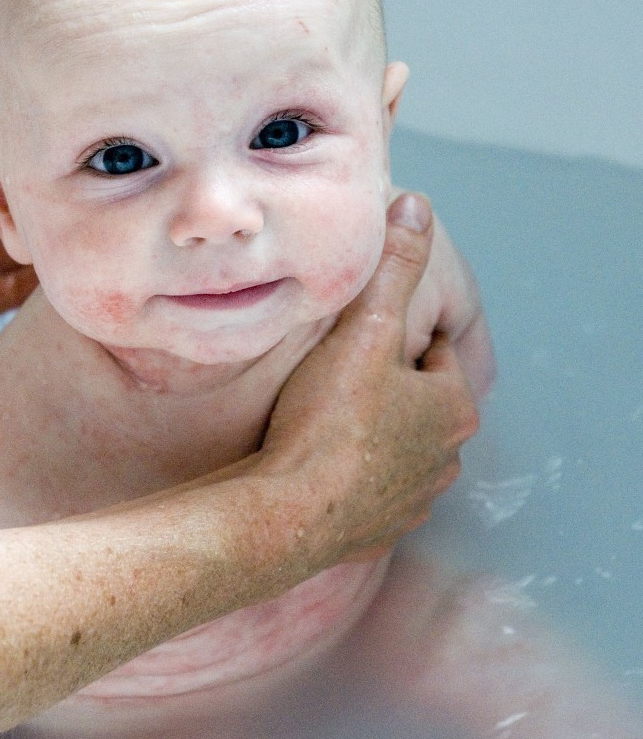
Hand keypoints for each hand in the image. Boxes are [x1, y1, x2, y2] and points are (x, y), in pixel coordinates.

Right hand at [255, 193, 479, 565]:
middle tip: (331, 375)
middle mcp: (446, 458)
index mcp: (453, 407)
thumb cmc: (327, 421)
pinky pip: (371, 489)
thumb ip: (395, 267)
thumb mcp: (365, 329)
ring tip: (318, 417)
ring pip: (395, 444)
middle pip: (414, 398)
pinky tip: (313, 461)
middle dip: (381, 384)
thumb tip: (419, 208)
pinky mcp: (380, 530)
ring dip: (367, 430)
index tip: (352, 339)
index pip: (430, 350)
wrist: (285, 513)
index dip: (389, 337)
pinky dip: (350, 474)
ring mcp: (414, 500)